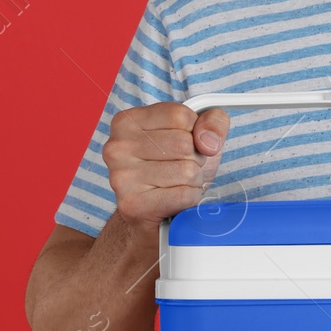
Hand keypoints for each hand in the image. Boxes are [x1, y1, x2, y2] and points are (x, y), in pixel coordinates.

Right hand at [101, 102, 230, 231]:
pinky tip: (174, 200)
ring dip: (193, 181)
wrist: (154, 214)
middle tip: (179, 168)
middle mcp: (117, 147)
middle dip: (194, 159)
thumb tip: (208, 141)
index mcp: (127, 121)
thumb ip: (213, 122)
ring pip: (186, 170)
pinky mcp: (133, 204)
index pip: (180, 116)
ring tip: (177, 184)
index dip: (194, 132)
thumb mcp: (197, 135)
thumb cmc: (174, 168)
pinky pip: (184, 195)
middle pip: (184, 143)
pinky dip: (190, 199)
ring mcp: (121, 176)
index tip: (183, 144)